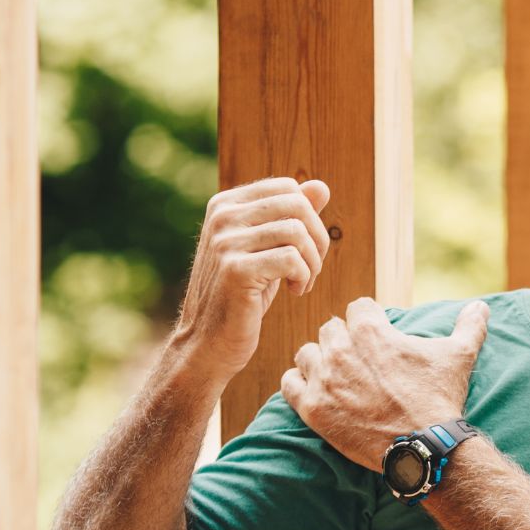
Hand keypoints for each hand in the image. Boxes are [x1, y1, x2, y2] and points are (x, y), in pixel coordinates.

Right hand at [169, 176, 331, 385]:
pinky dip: (304, 277)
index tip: (304, 250)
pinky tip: (296, 293)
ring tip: (302, 283)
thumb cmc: (242, 296)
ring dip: (313, 263)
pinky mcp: (235, 270)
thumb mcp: (267, 250)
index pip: (287, 187)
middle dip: (318, 239)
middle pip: (297, 205)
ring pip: (297, 232)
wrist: (208, 342)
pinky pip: (291, 260)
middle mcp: (222, 217)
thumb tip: (321, 186)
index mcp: (225, 205)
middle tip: (311, 269)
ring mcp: (225, 242)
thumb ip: (291, 217)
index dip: (309, 218)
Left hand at [282, 297, 489, 470]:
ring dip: (319, 361)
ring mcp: (323, 379)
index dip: (368, 320)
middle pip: (330, 328)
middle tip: (358, 361)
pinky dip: (298, 384)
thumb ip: (469, 326)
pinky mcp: (312, 408)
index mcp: (371, 331)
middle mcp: (341, 349)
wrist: (423, 446)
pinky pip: (289, 383)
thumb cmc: (439, 399)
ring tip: (335, 377)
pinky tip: (314, 391)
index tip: (376, 336)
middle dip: (343, 340)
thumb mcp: (459, 357)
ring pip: (307, 354)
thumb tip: (482, 306)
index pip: (358, 307)